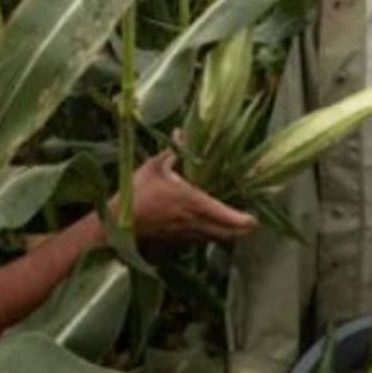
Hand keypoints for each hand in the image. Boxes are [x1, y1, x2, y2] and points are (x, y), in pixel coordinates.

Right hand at [127, 152, 256, 241]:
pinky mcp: (176, 240)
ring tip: (238, 225)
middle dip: (242, 230)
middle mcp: (194, 221)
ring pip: (214, 238)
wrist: (116, 224)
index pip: (224, 214)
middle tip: (251, 223)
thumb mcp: (155, 166)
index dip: (242, 220)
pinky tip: (210, 226)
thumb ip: (174, 150)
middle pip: (227, 234)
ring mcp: (186, 234)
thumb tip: (182, 131)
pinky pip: (201, 239)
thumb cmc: (137, 193)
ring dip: (227, 233)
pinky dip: (211, 235)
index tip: (255, 219)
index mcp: (192, 202)